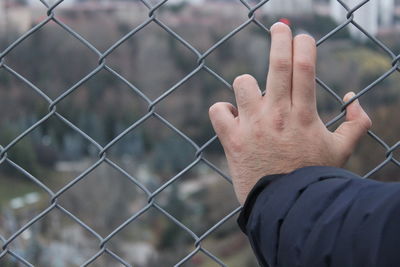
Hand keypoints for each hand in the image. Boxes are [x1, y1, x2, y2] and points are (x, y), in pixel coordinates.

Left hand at [208, 22, 371, 204]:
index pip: (304, 67)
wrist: (287, 207)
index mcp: (304, 115)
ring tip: (253, 99)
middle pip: (277, 64)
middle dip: (279, 38)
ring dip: (247, 85)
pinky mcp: (233, 139)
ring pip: (243, 83)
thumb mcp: (342, 150)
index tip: (301, 38)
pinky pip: (218, 110)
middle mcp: (278, 115)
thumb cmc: (314, 177)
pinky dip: (223, 110)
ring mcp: (253, 126)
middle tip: (279, 27)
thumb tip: (354, 98)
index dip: (303, 46)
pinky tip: (232, 118)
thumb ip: (357, 123)